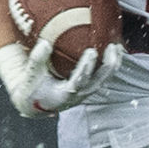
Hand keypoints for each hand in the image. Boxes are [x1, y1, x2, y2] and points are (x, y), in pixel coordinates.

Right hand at [0, 39, 122, 117]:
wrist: (34, 104)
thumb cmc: (32, 88)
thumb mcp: (30, 75)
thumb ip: (37, 60)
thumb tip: (45, 43)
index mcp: (64, 94)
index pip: (79, 81)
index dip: (86, 67)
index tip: (91, 51)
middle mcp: (78, 96)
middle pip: (98, 81)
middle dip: (108, 65)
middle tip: (112, 47)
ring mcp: (85, 93)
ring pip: (104, 80)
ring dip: (113, 64)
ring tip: (118, 47)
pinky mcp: (88, 89)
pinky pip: (103, 77)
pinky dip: (110, 66)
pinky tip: (114, 52)